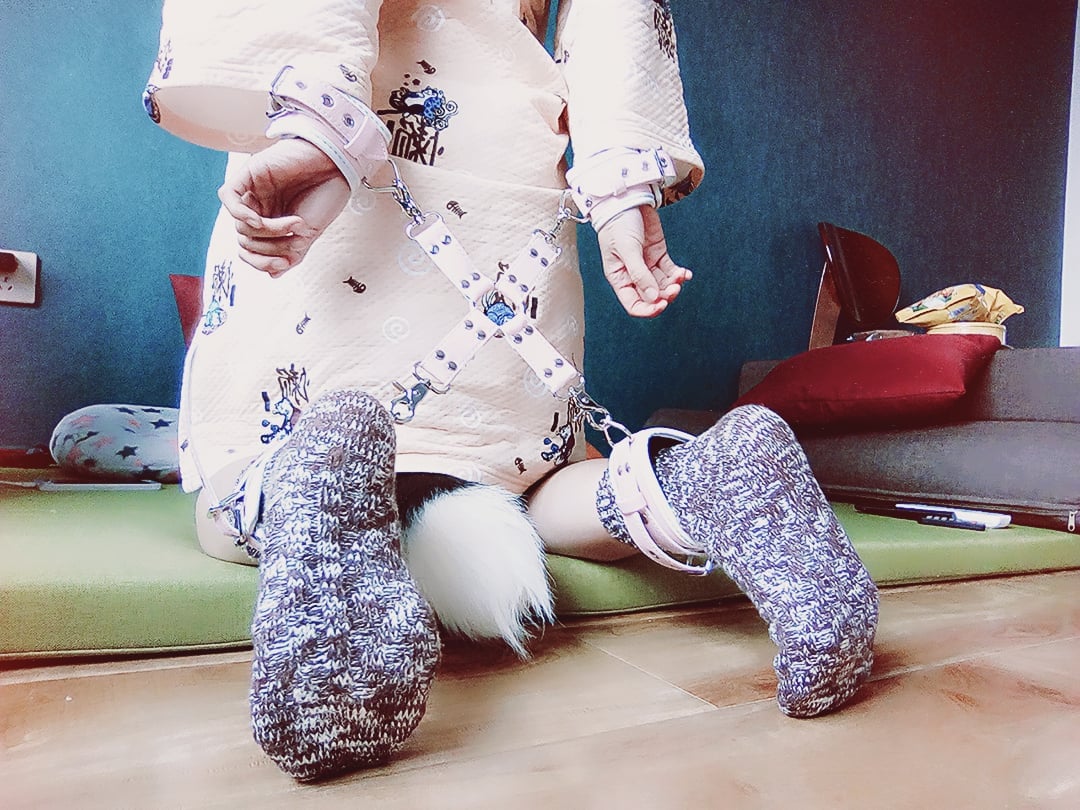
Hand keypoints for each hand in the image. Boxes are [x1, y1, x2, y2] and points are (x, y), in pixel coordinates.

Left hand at [217, 138, 350, 276]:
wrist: (337, 166)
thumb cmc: (327, 195)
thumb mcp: (309, 234)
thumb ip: (290, 253)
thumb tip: (272, 274)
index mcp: (273, 221)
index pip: (253, 250)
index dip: (262, 262)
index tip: (283, 264)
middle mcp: (261, 208)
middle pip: (246, 240)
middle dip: (269, 248)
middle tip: (294, 241)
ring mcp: (253, 192)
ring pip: (240, 224)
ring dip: (267, 231)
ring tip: (294, 224)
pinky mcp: (249, 174)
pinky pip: (229, 197)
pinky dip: (240, 214)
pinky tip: (258, 219)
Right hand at [596, 206, 691, 317]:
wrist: (626, 200)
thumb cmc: (618, 224)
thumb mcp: (627, 250)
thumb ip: (640, 275)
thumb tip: (653, 298)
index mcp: (620, 277)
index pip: (633, 304)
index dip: (647, 309)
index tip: (661, 304)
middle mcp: (633, 274)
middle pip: (651, 296)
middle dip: (664, 295)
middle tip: (674, 288)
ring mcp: (647, 264)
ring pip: (663, 284)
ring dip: (673, 285)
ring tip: (680, 278)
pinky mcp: (658, 254)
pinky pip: (670, 270)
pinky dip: (679, 274)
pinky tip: (685, 274)